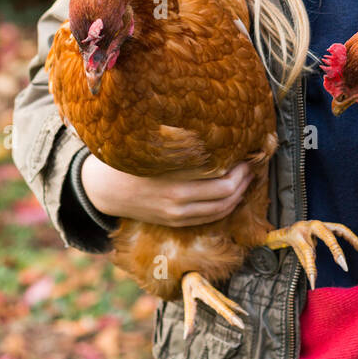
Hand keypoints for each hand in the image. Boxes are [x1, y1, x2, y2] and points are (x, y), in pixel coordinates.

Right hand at [80, 154, 254, 226]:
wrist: (105, 189)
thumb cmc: (131, 161)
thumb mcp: (157, 152)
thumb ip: (185, 149)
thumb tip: (216, 137)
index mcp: (176, 184)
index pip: (223, 181)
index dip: (241, 168)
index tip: (248, 152)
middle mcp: (179, 204)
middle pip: (227, 196)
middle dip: (245, 180)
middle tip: (252, 162)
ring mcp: (178, 216)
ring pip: (222, 210)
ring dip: (239, 194)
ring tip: (247, 176)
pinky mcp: (175, 222)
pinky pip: (210, 217)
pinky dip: (226, 205)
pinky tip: (232, 192)